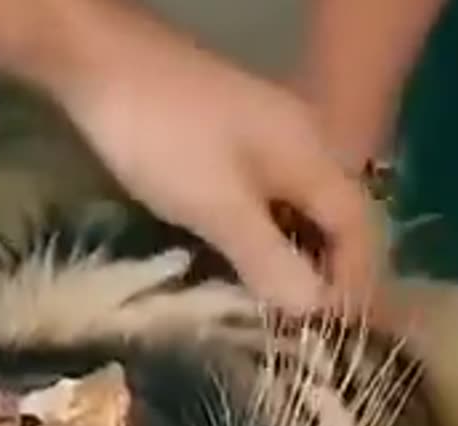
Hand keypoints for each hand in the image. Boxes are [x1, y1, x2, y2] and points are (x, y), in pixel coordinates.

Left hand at [44, 3, 383, 311]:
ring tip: (269, 304)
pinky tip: (234, 259)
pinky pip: (261, 195)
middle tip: (302, 326)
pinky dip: (258, 232)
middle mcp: (301, 141)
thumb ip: (269, 257)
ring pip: (294, 206)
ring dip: (288, 255)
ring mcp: (263, 136)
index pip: (359, 225)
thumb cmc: (163, 136)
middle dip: (324, 271)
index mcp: (313, 154)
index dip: (352, 280)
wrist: (99, 62)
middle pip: (332, 215)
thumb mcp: (217, 206)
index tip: (330, 332)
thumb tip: (316, 309)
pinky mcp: (225, 139)